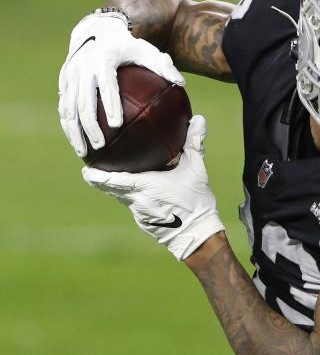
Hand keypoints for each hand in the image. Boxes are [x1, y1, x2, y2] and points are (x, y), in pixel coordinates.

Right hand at [58, 10, 184, 156]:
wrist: (96, 31)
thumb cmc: (127, 45)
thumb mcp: (146, 50)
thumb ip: (163, 66)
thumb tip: (182, 83)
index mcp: (103, 59)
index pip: (107, 85)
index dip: (110, 104)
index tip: (117, 125)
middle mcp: (82, 67)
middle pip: (84, 101)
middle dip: (90, 126)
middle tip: (100, 145)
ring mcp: (70, 75)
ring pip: (69, 108)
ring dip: (74, 131)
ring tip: (84, 153)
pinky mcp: (64, 81)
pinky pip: (64, 107)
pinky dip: (68, 126)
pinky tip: (78, 143)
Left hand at [82, 115, 224, 260]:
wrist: (198, 235)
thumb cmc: (196, 202)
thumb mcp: (197, 170)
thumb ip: (194, 143)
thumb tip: (199, 119)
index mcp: (144, 186)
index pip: (111, 179)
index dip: (96, 175)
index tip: (85, 168)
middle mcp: (136, 200)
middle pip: (110, 189)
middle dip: (100, 179)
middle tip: (92, 168)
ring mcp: (139, 214)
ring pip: (122, 198)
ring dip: (115, 188)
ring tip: (110, 177)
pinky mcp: (144, 223)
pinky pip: (134, 207)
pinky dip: (132, 198)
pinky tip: (138, 194)